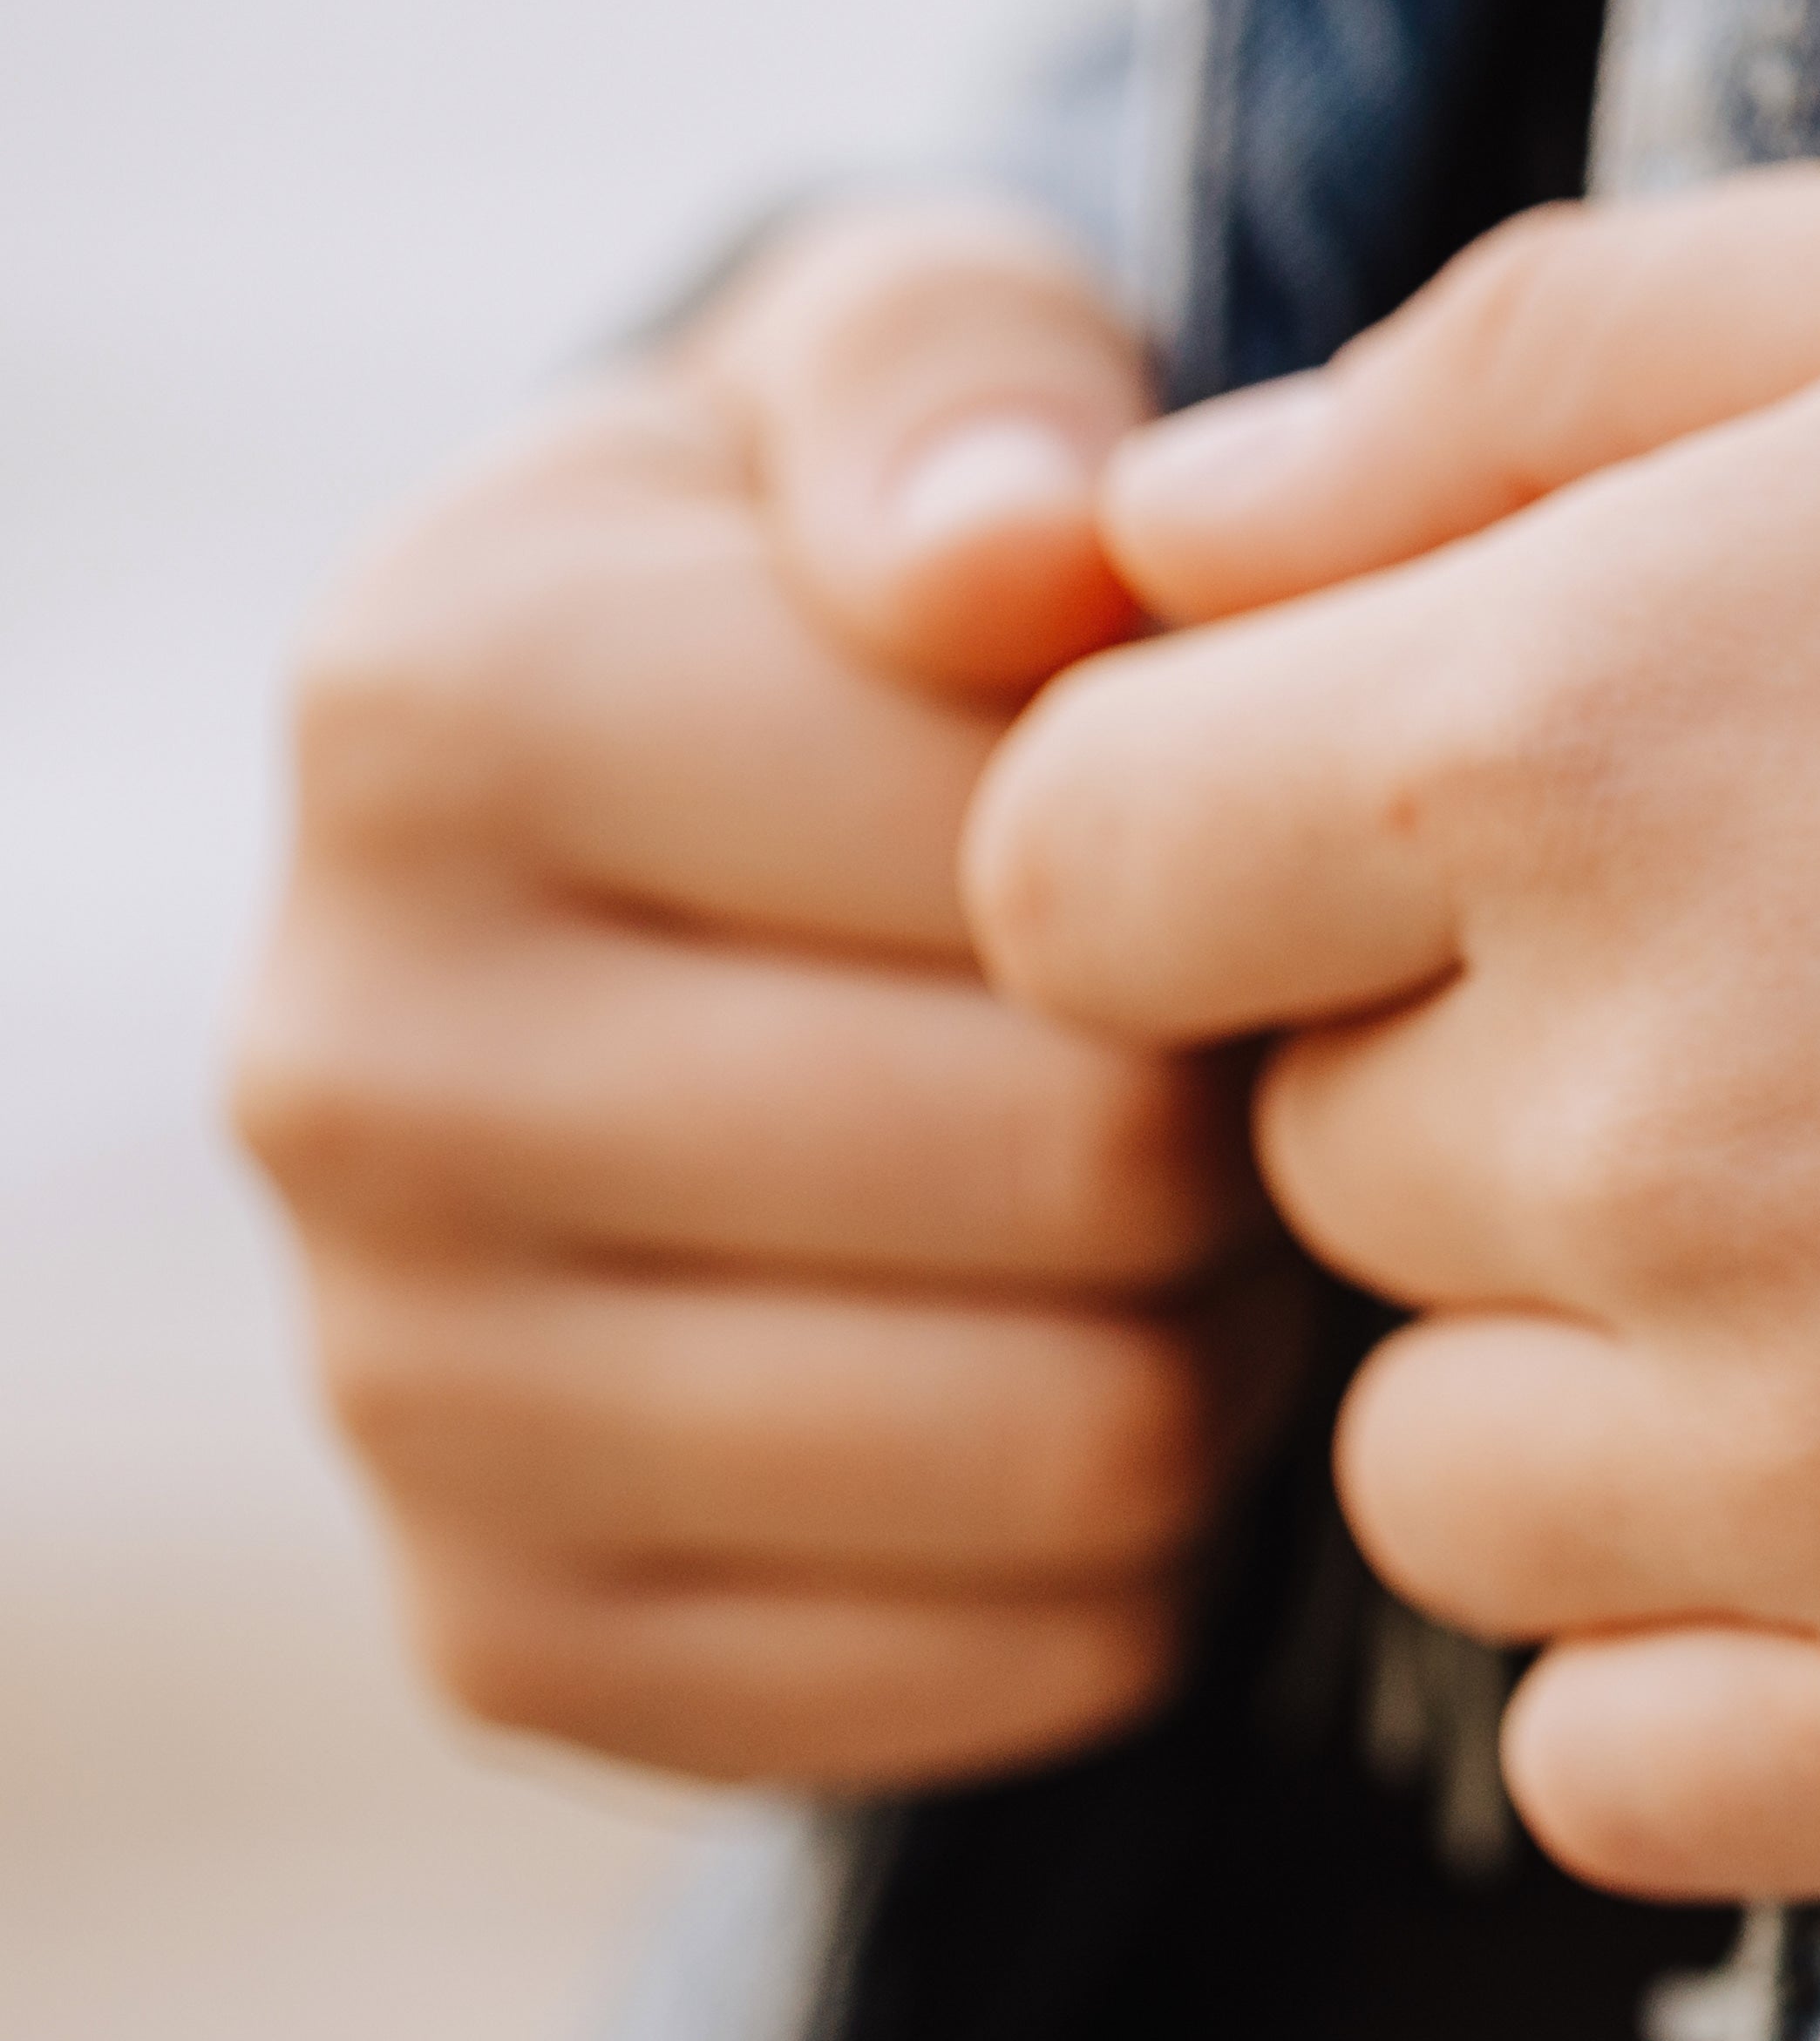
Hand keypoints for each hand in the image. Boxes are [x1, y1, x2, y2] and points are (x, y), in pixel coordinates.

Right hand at [235, 203, 1300, 1784]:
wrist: (690, 899)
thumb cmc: (887, 603)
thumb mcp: (935, 371)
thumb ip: (978, 389)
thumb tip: (1013, 552)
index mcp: (437, 698)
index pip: (1061, 873)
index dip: (1251, 878)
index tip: (1227, 845)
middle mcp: (346, 1054)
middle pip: (1083, 1174)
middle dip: (1242, 1127)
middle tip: (1223, 1059)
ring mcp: (392, 1381)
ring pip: (1076, 1450)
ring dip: (1209, 1344)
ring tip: (1153, 1213)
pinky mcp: (504, 1640)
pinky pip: (1015, 1669)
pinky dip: (1128, 1562)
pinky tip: (1060, 1382)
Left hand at [975, 98, 1819, 1895]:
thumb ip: (1538, 352)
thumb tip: (1153, 532)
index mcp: (1579, 720)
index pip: (1071, 871)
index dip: (1246, 835)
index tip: (1482, 826)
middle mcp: (1641, 1118)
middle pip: (1302, 1176)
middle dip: (1498, 1072)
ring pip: (1439, 1490)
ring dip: (1604, 1373)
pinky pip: (1616, 1777)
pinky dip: (1713, 1657)